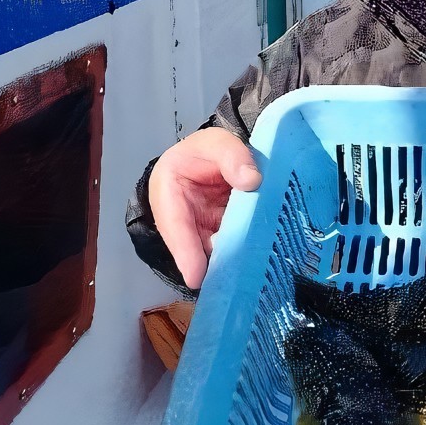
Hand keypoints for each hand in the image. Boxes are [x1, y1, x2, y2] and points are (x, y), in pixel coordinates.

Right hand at [149, 127, 261, 288]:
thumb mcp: (218, 143)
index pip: (175, 224)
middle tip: (228, 281)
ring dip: (227, 261)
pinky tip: (258, 261)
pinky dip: (241, 252)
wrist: (214, 157)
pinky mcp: (217, 236)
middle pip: (193, 246)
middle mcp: (179, 219)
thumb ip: (233, 156)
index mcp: (167, 192)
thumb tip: (252, 180)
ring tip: (245, 274)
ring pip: (211, 251)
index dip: (185, 251)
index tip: (195, 276)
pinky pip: (228, 246)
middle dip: (209, 264)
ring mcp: (199, 231)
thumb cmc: (206, 151)